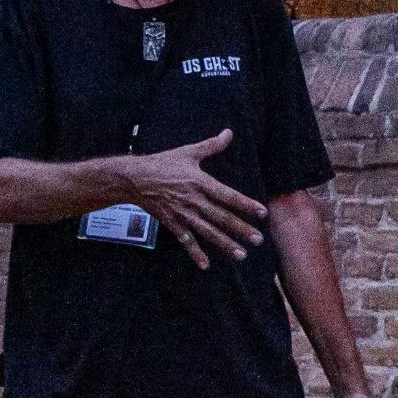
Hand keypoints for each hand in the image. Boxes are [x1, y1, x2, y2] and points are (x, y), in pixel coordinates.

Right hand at [124, 129, 265, 268]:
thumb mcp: (188, 152)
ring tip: (241, 255)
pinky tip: (206, 264)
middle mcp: (194, 200)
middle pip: (222, 218)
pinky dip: (195, 253)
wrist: (135, 179)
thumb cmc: (163, 163)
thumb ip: (211, 145)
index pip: (228, 196)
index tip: (262, 213)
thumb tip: (229, 133)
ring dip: (225, 244)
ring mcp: (183, 214)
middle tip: (259, 239)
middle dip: (241, 229)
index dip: (246, 204)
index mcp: (200, 182)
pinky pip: (186, 241)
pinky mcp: (172, 223)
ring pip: (208, 232)